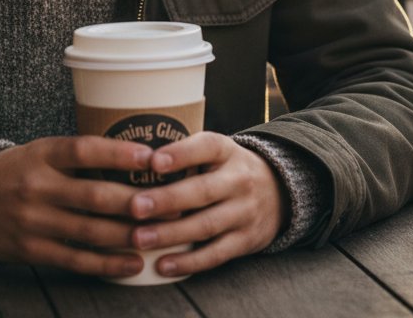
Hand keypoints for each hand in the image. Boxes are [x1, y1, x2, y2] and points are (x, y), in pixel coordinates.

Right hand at [0, 136, 152, 278]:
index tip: (150, 157)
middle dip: (136, 203)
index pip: (83, 150)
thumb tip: (134, 158)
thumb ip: (79, 156)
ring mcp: (33, 220)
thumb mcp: (42, 152)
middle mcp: (37, 186)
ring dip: (128, 236)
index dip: (118, 153)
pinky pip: (76, 260)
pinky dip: (107, 264)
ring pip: (90, 231)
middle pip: (94, 196)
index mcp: (42, 154)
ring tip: (159, 236)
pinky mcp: (32, 250)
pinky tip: (132, 263)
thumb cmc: (20, 171)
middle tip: (171, 205)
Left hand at [126, 132, 284, 277]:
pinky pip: (215, 254)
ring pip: (206, 225)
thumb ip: (183, 152)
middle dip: (166, 200)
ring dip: (170, 234)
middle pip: (202, 191)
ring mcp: (244, 212)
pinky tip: (162, 264)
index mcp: (225, 150)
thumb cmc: (225, 167)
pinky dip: (188, 262)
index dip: (180, 154)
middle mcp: (238, 180)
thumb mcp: (213, 149)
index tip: (153, 161)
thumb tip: (134, 160)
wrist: (278, 191)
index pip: (205, 147)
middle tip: (134, 207)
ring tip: (139, 238)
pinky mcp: (246, 241)